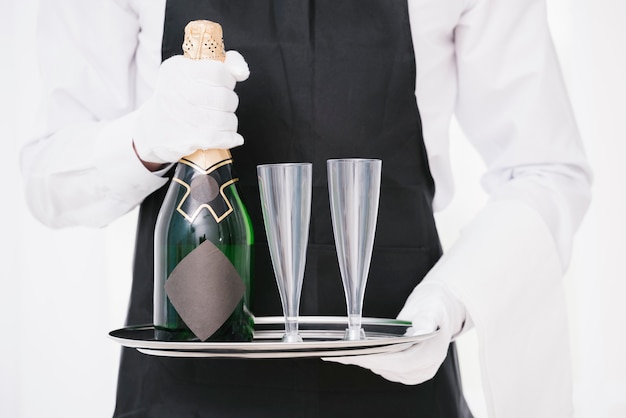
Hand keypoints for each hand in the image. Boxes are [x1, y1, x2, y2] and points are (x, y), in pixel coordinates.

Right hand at [133, 51, 249, 163]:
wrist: (152, 130)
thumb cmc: (176, 96)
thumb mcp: (190, 70)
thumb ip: (222, 64)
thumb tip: (242, 72)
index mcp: (178, 70)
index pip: (218, 71)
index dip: (227, 80)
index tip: (221, 85)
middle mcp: (178, 92)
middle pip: (225, 97)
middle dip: (229, 102)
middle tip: (218, 105)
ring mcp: (184, 117)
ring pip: (227, 119)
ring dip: (229, 121)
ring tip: (218, 120)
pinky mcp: (190, 139)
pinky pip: (223, 137)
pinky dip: (230, 138)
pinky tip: (230, 137)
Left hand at [323, 280, 466, 384]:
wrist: (439, 311)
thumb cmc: (433, 307)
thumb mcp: (431, 308)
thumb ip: (426, 319)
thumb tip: (422, 329)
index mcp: (432, 355)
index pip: (400, 362)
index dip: (376, 359)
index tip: (355, 354)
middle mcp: (423, 369)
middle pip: (387, 368)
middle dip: (361, 360)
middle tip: (337, 353)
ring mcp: (414, 373)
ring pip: (382, 369)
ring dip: (362, 361)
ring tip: (340, 352)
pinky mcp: (405, 371)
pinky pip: (383, 368)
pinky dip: (368, 360)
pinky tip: (353, 353)